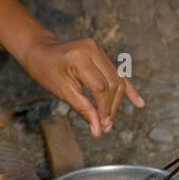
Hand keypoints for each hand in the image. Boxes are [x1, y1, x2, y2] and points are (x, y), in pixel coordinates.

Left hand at [20, 34, 143, 136]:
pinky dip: (126, 88)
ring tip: (110, 122)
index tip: (102, 126)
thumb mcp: (61, 91)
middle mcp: (91, 49)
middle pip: (112, 84)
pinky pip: (116, 72)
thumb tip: (98, 130)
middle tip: (105, 127)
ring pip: (117, 80)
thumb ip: (82, 108)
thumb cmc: (45, 70)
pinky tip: (139, 103)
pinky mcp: (100, 52)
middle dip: (111, 108)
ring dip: (116, 102)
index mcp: (79, 57)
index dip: (104, 109)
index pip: (101, 87)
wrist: (39, 50)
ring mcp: (97, 49)